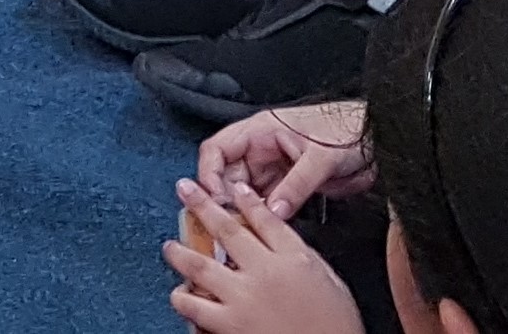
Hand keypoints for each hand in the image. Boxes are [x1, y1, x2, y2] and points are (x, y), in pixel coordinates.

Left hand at [165, 180, 358, 333]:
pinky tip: (179, 295)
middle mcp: (264, 273)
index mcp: (293, 259)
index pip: (266, 218)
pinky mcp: (229, 326)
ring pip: (200, 267)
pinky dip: (184, 299)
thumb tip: (284, 243)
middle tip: (184, 190)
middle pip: (227, 230)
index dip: (247, 199)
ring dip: (181, 254)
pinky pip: (196, 309)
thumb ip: (305, 259)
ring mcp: (243, 299)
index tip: (235, 188)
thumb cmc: (336, 326)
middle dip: (202, 205)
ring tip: (170, 247)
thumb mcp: (331, 282)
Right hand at [197, 106, 371, 217]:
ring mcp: (274, 169)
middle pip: (226, 175)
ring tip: (241, 232)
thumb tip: (274, 210)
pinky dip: (260, 218)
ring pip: (244, 194)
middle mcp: (262, 150)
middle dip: (223, 199)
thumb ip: (297, 184)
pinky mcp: (288, 187)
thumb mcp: (321, 157)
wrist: (375, 141)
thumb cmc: (348, 131)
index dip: (208, 173)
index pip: (218, 149)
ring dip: (241, 212)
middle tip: (227, 223)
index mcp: (261, 130)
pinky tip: (260, 232)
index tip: (212, 197)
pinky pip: (265, 204)